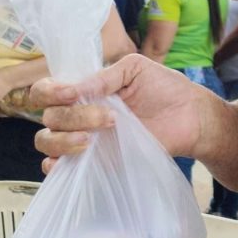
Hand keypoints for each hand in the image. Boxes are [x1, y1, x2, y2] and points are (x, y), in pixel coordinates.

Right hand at [31, 55, 209, 175]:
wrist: (192, 118)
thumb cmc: (167, 89)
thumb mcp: (136, 69)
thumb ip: (105, 76)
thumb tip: (75, 89)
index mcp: (85, 90)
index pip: (46, 91)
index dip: (49, 92)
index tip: (71, 93)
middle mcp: (79, 113)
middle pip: (49, 117)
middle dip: (75, 116)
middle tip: (110, 117)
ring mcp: (85, 138)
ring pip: (47, 141)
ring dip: (65, 139)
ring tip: (94, 139)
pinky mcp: (96, 160)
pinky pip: (59, 168)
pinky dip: (56, 165)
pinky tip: (75, 158)